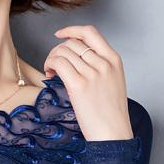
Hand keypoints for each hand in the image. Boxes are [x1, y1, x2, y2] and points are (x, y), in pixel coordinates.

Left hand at [44, 24, 133, 140]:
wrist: (113, 133)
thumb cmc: (110, 113)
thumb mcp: (113, 82)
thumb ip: (100, 66)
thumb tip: (77, 57)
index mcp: (114, 60)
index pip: (91, 33)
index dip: (72, 29)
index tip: (60, 34)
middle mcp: (104, 64)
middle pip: (72, 43)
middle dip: (57, 50)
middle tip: (53, 64)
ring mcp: (92, 74)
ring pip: (63, 52)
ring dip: (51, 58)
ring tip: (51, 71)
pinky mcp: (79, 86)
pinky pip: (59, 63)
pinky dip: (50, 65)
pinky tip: (49, 75)